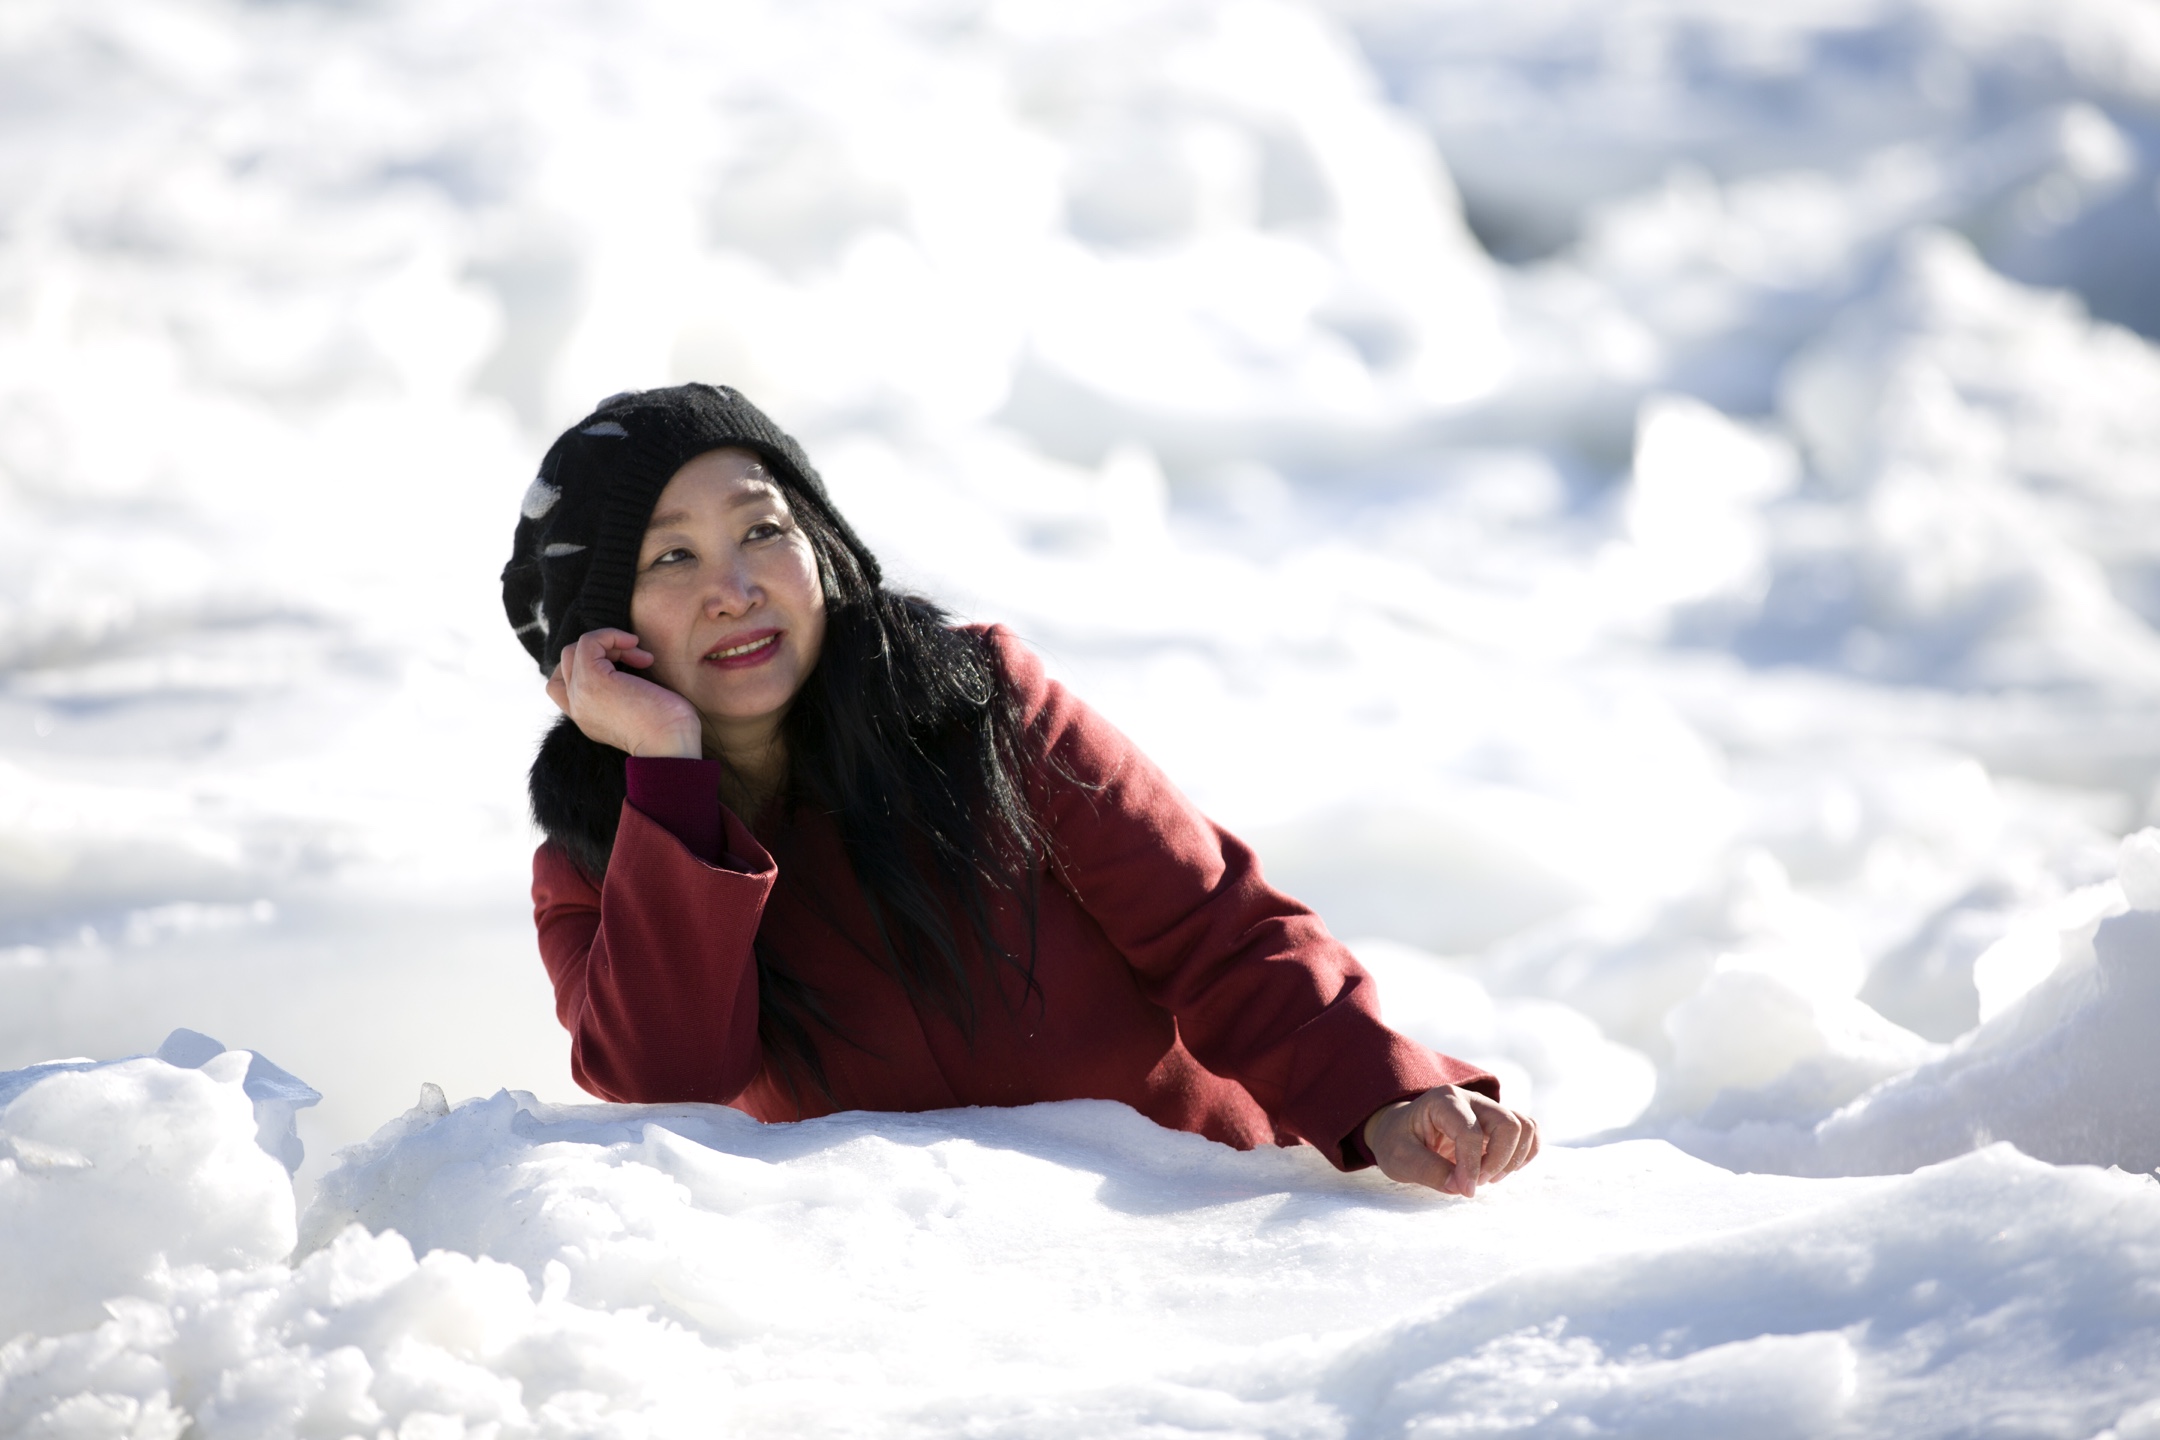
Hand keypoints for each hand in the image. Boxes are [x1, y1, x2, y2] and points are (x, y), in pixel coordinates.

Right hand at [546, 628, 702, 757]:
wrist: (670, 746)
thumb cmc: (669, 730)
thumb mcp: (640, 709)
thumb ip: (625, 693)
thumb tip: (633, 666)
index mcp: (587, 718)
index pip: (566, 685)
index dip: (594, 666)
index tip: (631, 668)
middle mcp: (577, 708)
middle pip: (566, 664)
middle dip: (602, 653)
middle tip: (638, 661)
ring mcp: (580, 694)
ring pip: (575, 650)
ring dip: (610, 644)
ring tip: (642, 658)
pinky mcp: (591, 679)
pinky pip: (588, 642)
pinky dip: (611, 636)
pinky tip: (635, 645)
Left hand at [1362, 1085, 1539, 1197]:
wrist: (1400, 1130)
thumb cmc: (1397, 1141)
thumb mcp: (1398, 1157)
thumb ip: (1427, 1170)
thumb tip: (1460, 1186)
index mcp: (1443, 1101)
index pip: (1469, 1132)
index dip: (1471, 1167)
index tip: (1465, 1191)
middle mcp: (1471, 1099)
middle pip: (1508, 1124)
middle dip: (1498, 1161)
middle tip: (1476, 1183)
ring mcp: (1487, 1109)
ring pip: (1524, 1126)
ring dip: (1514, 1158)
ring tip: (1489, 1177)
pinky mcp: (1497, 1123)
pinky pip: (1529, 1130)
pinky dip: (1525, 1153)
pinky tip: (1503, 1169)